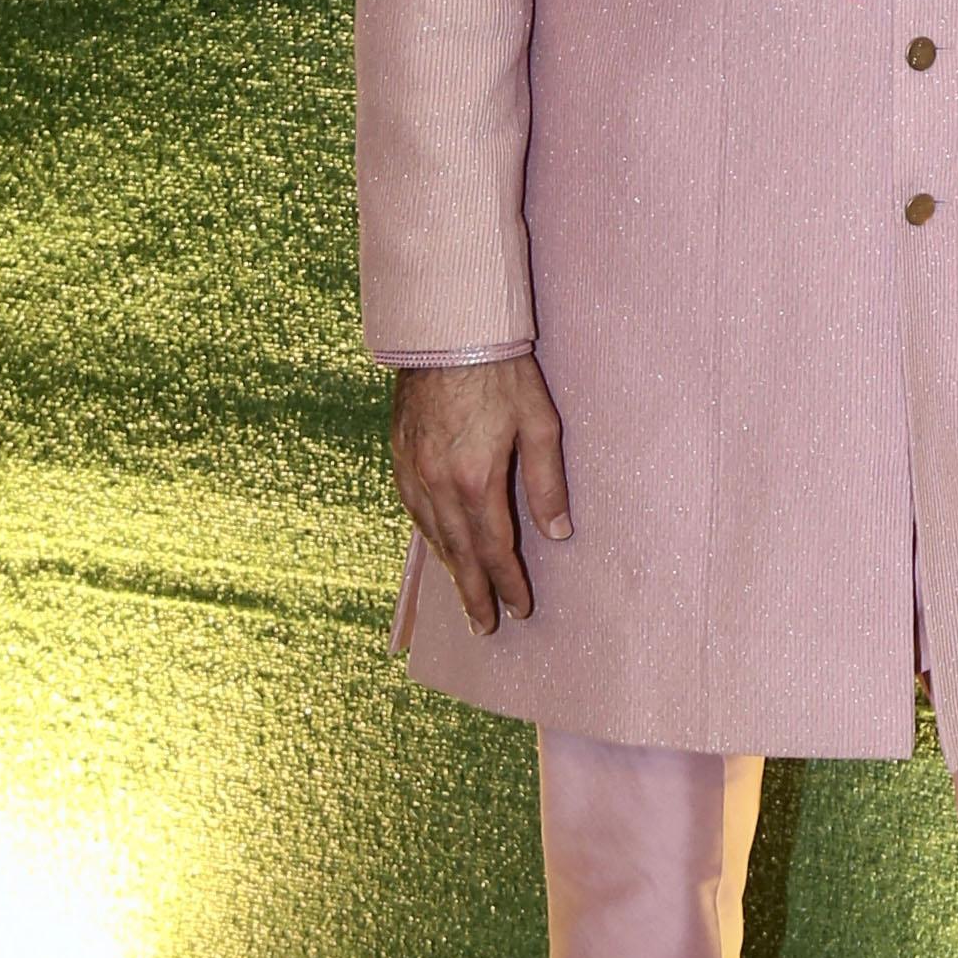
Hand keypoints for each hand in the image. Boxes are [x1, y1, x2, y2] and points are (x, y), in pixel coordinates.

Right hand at [390, 357, 570, 635]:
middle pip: (459, 554)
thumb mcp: (539, 424)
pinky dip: (427, 536)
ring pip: (432, 536)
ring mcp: (413, 471)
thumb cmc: (501, 372)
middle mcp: (438, 484)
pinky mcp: (399, 455)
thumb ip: (546, 482)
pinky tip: (437, 545)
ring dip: (450, 569)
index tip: (519, 609)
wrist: (447, 331)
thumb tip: (558, 532)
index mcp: (476, 480)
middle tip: (484, 626)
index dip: (508, 584)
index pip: (494, 549)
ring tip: (464, 595)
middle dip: (474, 593)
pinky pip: (412, 510)